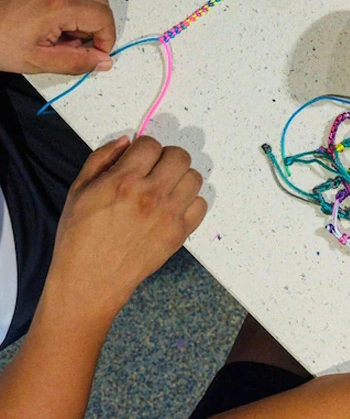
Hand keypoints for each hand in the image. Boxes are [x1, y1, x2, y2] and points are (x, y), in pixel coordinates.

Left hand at [0, 0, 115, 74]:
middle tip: (73, 44)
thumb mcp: (36, 61)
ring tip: (55, 29)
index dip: (106, 39)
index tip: (95, 52)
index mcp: (57, 5)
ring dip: (80, 11)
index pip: (104, 18)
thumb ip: (77, 62)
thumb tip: (103, 60)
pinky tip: (43, 13)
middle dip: (94, 26)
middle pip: (97, 1)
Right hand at [49, 137, 207, 321]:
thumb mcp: (79, 190)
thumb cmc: (79, 234)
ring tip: (164, 188)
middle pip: (180, 157)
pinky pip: (200, 205)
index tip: (138, 157)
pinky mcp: (180, 233)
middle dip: (166, 157)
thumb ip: (102, 159)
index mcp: (124, 180)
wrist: (91, 278)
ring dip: (180, 178)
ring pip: (194, 178)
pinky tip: (172, 207)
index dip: (144, 147)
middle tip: (154, 169)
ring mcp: (169, 214)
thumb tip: (127, 140)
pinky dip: (190, 202)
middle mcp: (151, 194)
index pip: (151, 144)